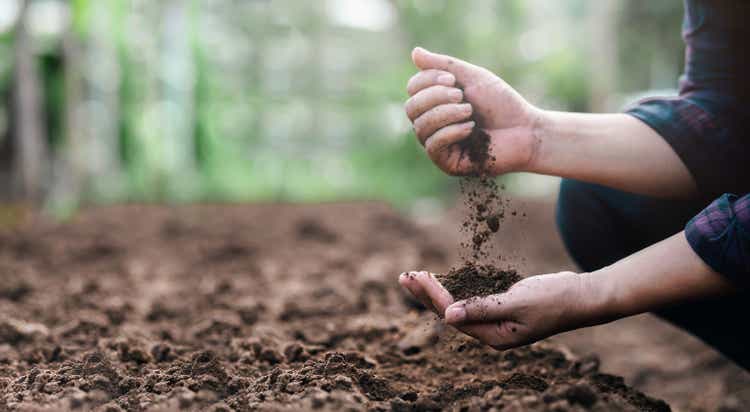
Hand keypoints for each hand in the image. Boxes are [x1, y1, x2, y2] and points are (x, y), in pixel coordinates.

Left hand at [399, 270, 601, 349]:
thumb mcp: (517, 303)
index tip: (416, 276)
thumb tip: (448, 316)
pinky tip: (443, 281)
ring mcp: (497, 321)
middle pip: (450, 314)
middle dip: (426, 295)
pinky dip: (456, 288)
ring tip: (414, 277)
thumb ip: (483, 308)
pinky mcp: (502, 308)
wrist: (583, 296)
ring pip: (458, 306)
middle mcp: (492, 333)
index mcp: (494, 337)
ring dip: (437, 291)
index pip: (453, 316)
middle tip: (404, 276)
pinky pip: (471, 299)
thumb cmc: (555, 299)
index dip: (433, 296)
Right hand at [404, 47, 541, 175]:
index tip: (453, 79)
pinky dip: (450, 132)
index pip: (413, 89)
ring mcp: (438, 145)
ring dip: (446, 114)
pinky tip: (471, 128)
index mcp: (436, 103)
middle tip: (461, 96)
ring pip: (421, 127)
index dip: (427, 81)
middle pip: (411, 108)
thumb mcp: (472, 77)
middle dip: (435, 98)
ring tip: (469, 112)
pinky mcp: (447, 163)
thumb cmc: (501, 104)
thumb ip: (443, 65)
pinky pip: (433, 146)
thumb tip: (414, 53)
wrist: (526, 130)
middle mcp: (432, 124)